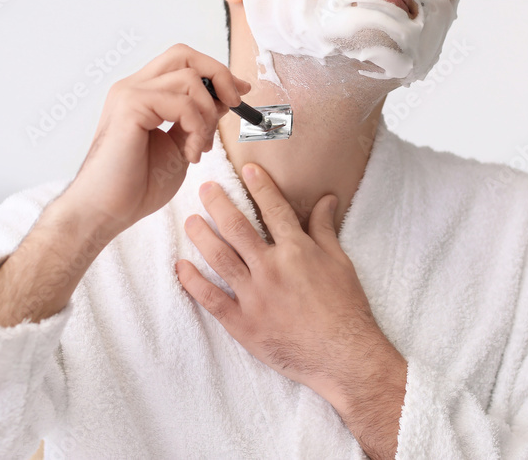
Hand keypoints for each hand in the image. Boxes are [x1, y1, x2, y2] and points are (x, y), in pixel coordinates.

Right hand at [58, 43, 249, 244]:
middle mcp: (134, 87)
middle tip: (233, 104)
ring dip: (207, 115)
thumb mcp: (180, 146)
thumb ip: (197, 120)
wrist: (106, 211)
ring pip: (189, 78)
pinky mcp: (130, 106)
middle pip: (184, 54)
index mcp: (143, 94)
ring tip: (200, 148)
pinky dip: (196, 128)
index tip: (239, 94)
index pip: (183, 62)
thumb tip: (225, 98)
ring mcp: (129, 93)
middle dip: (218, 75)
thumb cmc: (137, 185)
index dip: (216, 73)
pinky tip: (190, 155)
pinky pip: (182, 103)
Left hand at [175, 163, 388, 403]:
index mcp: (297, 251)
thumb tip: (326, 198)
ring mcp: (255, 296)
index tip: (246, 169)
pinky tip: (180, 266)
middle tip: (204, 188)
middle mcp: (272, 268)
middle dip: (218, 203)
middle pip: (237, 227)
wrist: (344, 357)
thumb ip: (325, 229)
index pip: (274, 209)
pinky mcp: (243, 324)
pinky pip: (211, 299)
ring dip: (201, 235)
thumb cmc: (347, 309)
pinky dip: (192, 282)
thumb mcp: (341, 263)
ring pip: (219, 257)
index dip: (260, 186)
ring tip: (190, 221)